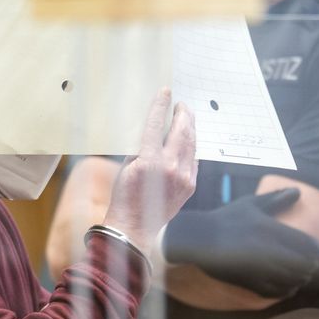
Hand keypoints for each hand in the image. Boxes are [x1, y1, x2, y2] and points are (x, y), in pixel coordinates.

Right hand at [103, 89, 196, 254]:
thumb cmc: (124, 197)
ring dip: (190, 129)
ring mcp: (184, 177)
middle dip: (183, 114)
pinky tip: (187, 142)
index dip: (161, 105)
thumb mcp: (126, 166)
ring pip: (191, 144)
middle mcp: (170, 167)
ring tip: (186, 119)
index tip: (165, 91)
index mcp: (150, 160)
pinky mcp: (190, 185)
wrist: (134, 227)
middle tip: (181, 104)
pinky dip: (191, 148)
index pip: (156, 124)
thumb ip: (141, 147)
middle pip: (182, 131)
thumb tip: (153, 129)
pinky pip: (194, 160)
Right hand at [162, 188, 318, 297]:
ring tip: (296, 272)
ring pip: (295, 281)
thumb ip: (276, 199)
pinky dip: (286, 290)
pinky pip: (279, 293)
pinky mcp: (251, 284)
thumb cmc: (226, 219)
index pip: (312, 247)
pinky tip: (285, 284)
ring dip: (299, 278)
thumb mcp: (251, 204)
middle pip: (308, 267)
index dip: (316, 249)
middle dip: (309, 264)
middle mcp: (270, 253)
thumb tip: (298, 191)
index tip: (313, 248)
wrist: (199, 240)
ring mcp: (261, 271)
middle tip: (306, 261)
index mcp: (273, 231)